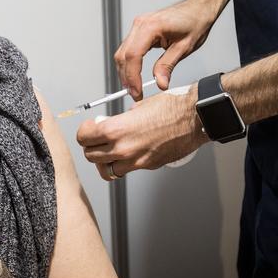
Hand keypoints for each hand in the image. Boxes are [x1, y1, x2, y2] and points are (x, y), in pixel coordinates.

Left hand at [76, 86, 208, 180]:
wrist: (194, 119)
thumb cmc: (170, 108)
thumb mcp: (136, 107)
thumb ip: (119, 121)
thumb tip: (110, 125)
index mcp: (116, 130)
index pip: (83, 138)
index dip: (84, 132)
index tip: (89, 128)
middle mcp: (122, 148)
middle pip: (90, 155)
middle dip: (91, 146)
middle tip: (97, 139)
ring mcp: (134, 160)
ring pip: (105, 169)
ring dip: (103, 160)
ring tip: (108, 151)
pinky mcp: (146, 166)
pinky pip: (124, 170)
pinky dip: (120, 165)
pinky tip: (126, 154)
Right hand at [114, 0, 219, 100]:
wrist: (199, 7)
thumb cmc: (195, 21)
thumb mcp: (184, 47)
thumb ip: (168, 65)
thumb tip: (159, 83)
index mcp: (151, 27)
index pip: (133, 56)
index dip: (132, 77)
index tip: (137, 91)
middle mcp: (140, 24)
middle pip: (123, 55)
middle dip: (126, 77)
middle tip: (134, 93)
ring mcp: (138, 25)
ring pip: (122, 53)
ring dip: (125, 72)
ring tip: (134, 87)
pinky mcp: (139, 29)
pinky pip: (127, 48)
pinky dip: (128, 63)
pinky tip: (134, 74)